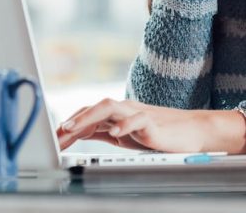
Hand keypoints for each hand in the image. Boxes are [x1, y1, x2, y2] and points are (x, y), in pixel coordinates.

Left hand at [55, 98, 245, 153]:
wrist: (192, 132)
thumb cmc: (159, 133)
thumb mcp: (125, 135)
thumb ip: (105, 132)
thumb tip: (81, 134)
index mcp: (116, 113)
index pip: (88, 115)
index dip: (69, 124)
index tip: (52, 139)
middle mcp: (124, 109)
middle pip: (94, 108)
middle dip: (73, 120)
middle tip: (56, 134)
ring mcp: (138, 113)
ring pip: (109, 107)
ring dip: (89, 117)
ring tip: (73, 128)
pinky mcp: (153, 122)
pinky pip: (137, 120)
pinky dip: (125, 125)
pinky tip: (115, 133)